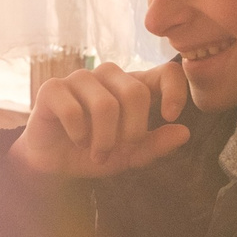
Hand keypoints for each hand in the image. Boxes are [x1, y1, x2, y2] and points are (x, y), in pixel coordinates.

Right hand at [9, 59, 191, 180]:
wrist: (52, 165)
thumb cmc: (93, 153)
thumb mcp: (130, 156)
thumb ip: (155, 145)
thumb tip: (184, 132)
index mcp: (133, 86)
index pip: (165, 71)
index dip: (174, 90)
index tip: (170, 116)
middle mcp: (109, 76)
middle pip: (135, 92)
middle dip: (131, 131)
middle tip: (120, 150)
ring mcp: (80, 79)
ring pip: (105, 104)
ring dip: (103, 139)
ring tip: (97, 154)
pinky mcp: (53, 88)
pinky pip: (73, 110)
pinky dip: (78, 134)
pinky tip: (77, 141)